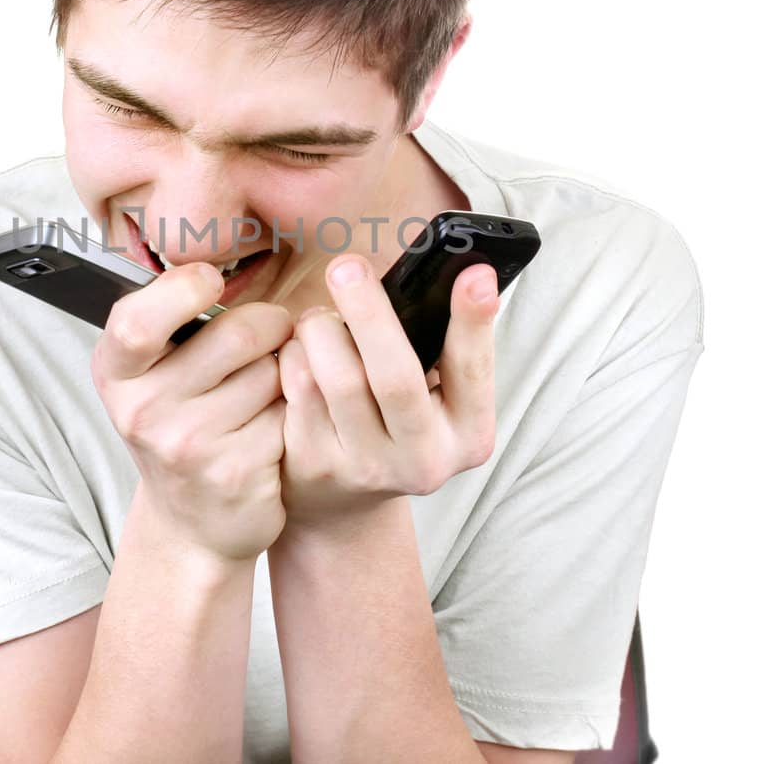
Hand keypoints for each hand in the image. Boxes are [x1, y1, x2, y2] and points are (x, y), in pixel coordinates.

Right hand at [91, 262, 293, 564]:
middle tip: (268, 339)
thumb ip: (170, 317)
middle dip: (269, 325)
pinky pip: (292, 410)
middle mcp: (142, 410)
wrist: (192, 522)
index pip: (138, 321)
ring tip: (261, 394)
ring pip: (274, 370)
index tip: (211, 281)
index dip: (184, 289)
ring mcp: (189, 445)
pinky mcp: (238, 470)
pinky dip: (294, 412)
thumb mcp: (150, 372)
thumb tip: (217, 262)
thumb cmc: (179, 425)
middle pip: (237, 333)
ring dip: (283, 372)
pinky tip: (272, 430)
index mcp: (114, 372)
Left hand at [276, 254, 500, 531]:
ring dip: (321, 330)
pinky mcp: (315, 465)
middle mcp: (423, 461)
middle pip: (394, 377)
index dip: (474, 321)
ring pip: (335, 378)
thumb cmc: (394, 422)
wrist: (344, 504)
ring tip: (319, 318)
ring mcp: (366, 469)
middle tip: (348, 267)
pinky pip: (298, 389)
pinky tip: (299, 351)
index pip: (472, 370)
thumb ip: (438, 346)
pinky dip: (294, 355)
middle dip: (370, 313)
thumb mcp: (433, 396)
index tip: (475, 273)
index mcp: (467, 434)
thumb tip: (448, 270)